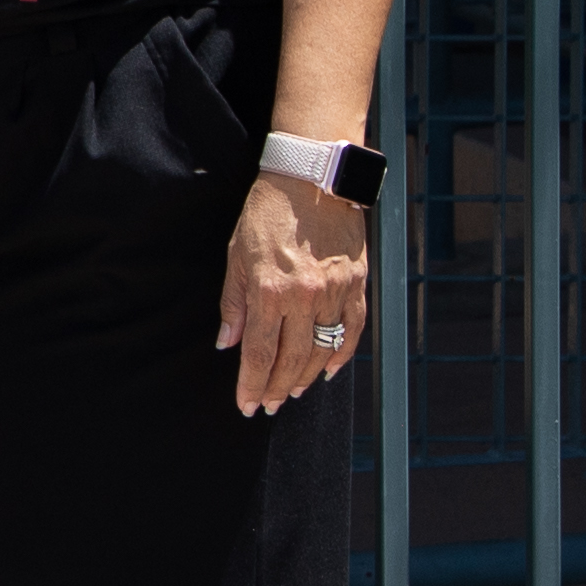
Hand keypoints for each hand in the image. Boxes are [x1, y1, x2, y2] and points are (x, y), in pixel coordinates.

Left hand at [219, 172, 369, 415]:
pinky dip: (342, 355)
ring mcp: (335, 292)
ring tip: (291, 392)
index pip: (259, 353)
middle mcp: (304, 296)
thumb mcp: (237, 256)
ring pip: (323, 350)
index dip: (252, 384)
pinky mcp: (358, 284)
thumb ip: (233, 304)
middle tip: (268, 405)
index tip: (247, 405)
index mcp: (270, 290)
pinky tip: (328, 370)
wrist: (312, 180)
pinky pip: (353, 329)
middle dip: (277, 388)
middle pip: (292, 359)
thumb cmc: (267, 214)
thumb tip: (227, 344)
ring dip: (306, 377)